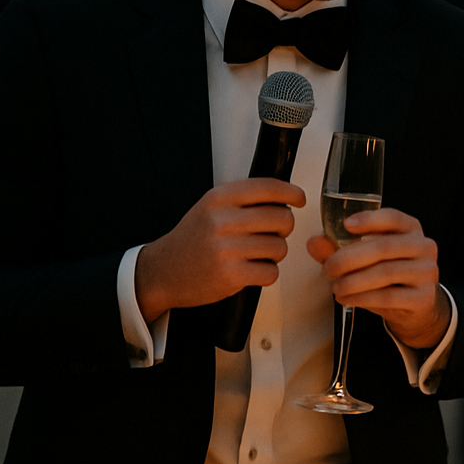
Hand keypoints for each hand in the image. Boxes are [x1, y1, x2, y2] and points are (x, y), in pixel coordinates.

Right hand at [135, 178, 305, 319]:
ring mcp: (226, 249)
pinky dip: (266, 273)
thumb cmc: (193, 239)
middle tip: (271, 234)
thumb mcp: (211, 207)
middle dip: (283, 228)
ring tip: (256, 254)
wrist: (163, 270)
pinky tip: (250, 270)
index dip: (291, 192)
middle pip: (282, 218)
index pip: (268, 187)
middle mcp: (222, 220)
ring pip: (280, 247)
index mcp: (219, 198)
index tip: (299, 199)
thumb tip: (285, 196)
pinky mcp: (231, 275)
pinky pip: (271, 272)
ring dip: (274, 253)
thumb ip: (243, 199)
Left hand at [304, 208, 450, 348]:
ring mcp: (427, 272)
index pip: (392, 218)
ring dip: (353, 281)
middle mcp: (423, 246)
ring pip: (385, 273)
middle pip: (383, 247)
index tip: (345, 225)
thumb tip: (314, 242)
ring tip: (335, 287)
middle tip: (328, 269)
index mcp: (410, 229)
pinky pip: (388, 296)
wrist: (416, 305)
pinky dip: (362, 298)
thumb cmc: (389, 275)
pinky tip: (347, 299)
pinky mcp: (423, 297)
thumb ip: (338, 248)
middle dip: (349, 258)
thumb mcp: (366, 257)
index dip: (369, 219)